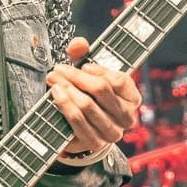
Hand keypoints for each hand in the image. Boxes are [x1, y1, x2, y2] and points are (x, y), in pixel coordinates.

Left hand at [46, 37, 140, 157]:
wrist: (81, 131)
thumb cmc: (88, 96)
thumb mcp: (89, 74)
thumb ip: (84, 55)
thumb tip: (78, 43)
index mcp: (132, 98)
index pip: (120, 80)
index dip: (100, 71)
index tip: (83, 65)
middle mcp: (127, 117)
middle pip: (101, 90)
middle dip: (76, 77)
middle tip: (59, 68)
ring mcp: (112, 132)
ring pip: (87, 105)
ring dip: (67, 89)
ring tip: (53, 79)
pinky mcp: (95, 142)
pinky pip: (77, 121)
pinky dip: (64, 105)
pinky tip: (55, 95)